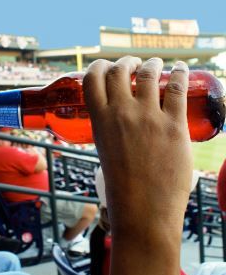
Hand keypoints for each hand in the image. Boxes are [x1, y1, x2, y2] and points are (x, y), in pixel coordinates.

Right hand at [83, 56, 192, 241]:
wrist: (143, 212)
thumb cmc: (122, 190)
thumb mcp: (106, 154)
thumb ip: (111, 133)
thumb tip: (122, 123)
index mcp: (100, 121)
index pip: (92, 79)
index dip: (99, 66)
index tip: (107, 65)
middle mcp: (121, 113)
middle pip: (120, 70)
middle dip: (126, 62)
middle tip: (134, 65)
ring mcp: (148, 117)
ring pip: (149, 73)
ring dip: (153, 64)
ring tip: (157, 64)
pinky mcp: (174, 125)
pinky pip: (178, 88)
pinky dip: (180, 73)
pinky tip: (181, 70)